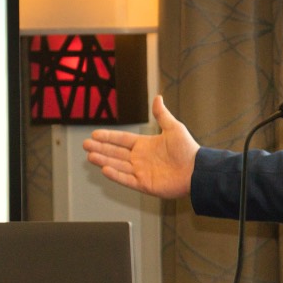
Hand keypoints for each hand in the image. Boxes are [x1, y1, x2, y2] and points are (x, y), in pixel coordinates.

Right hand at [82, 95, 199, 198]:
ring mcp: (141, 171)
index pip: (122, 140)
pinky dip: (115, 175)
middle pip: (115, 152)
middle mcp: (141, 158)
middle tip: (85, 144)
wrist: (197, 170)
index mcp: (145, 145)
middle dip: (101, 148)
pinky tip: (104, 169)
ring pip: (117, 165)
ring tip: (90, 155)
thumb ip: (162, 115)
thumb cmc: (188, 150)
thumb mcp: (173, 128)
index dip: (109, 137)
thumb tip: (157, 97)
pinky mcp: (144, 184)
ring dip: (104, 160)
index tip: (95, 134)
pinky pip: (126, 179)